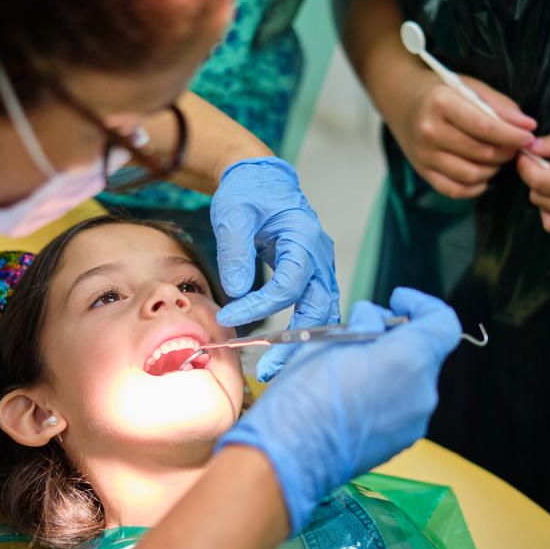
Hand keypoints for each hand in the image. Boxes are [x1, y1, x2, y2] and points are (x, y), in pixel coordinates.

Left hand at [210, 157, 340, 381]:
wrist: (260, 180)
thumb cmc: (247, 192)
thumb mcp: (233, 214)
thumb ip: (235, 251)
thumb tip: (235, 291)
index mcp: (304, 237)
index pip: (289, 284)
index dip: (259, 306)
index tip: (227, 317)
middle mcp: (320, 256)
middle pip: (318, 308)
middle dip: (294, 342)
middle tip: (267, 368)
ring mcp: (319, 268)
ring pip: (322, 314)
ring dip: (301, 343)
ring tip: (274, 368)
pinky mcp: (311, 277)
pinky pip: (313, 310)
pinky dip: (301, 332)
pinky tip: (280, 351)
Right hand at [216, 289, 460, 532]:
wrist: (289, 455)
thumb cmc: (302, 396)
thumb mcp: (328, 342)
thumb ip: (362, 326)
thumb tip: (371, 321)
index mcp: (408, 360)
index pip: (442, 321)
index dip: (422, 304)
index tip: (397, 300)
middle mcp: (422, 392)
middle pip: (424, 351)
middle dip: (397, 336)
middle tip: (360, 332)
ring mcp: (415, 422)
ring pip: (413, 379)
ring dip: (389, 365)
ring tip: (350, 365)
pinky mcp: (402, 442)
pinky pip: (403, 405)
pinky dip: (385, 392)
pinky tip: (351, 394)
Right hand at [387, 71, 535, 197]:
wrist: (401, 100)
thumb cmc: (441, 91)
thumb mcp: (469, 87)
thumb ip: (499, 106)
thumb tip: (528, 127)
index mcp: (441, 104)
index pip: (485, 127)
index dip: (512, 135)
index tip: (529, 137)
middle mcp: (429, 131)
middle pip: (481, 153)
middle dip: (506, 152)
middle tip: (515, 146)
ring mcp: (423, 155)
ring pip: (471, 175)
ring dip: (494, 170)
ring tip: (498, 157)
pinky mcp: (422, 171)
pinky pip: (455, 190)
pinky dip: (475, 187)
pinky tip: (483, 175)